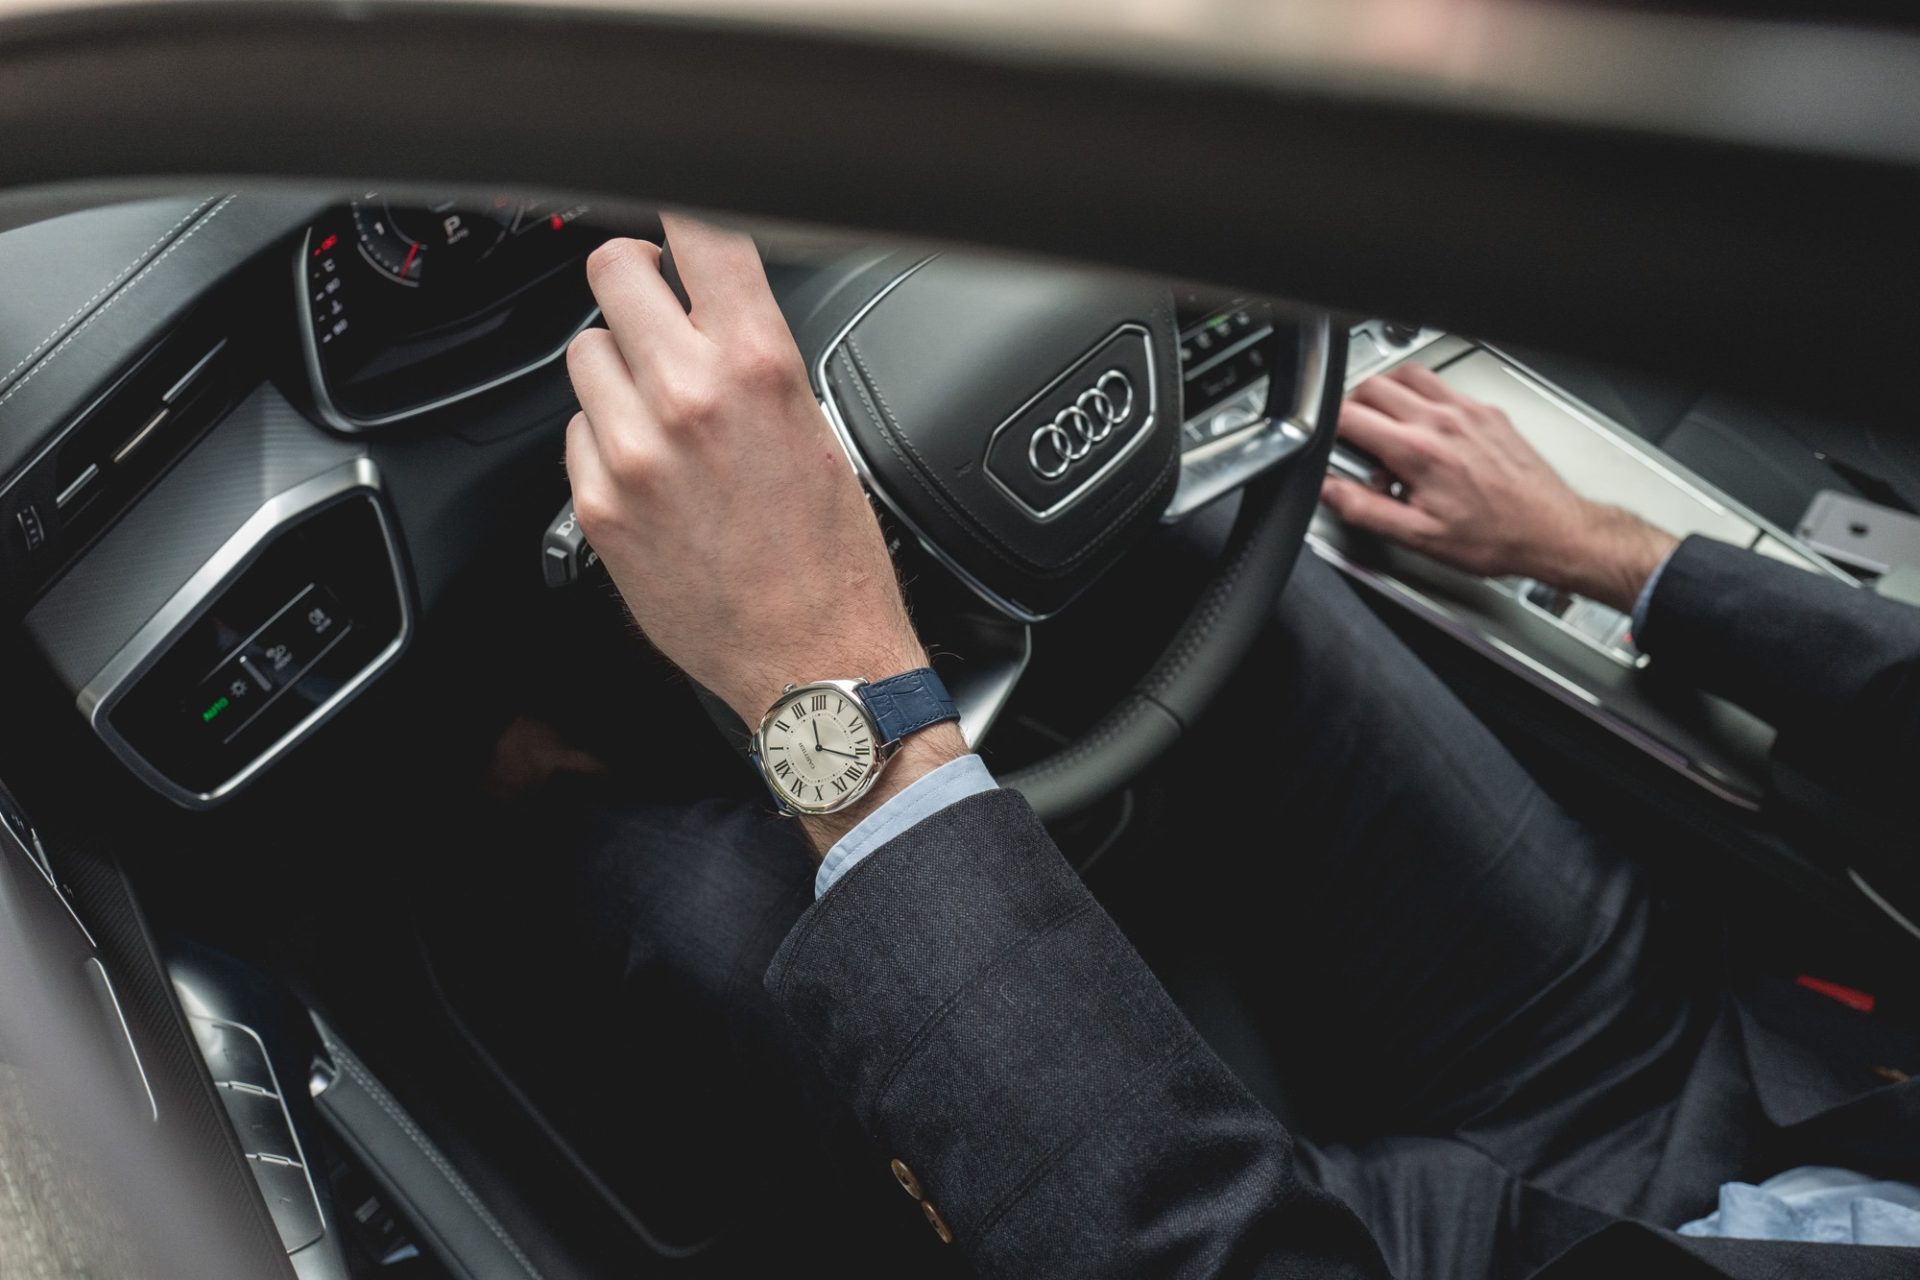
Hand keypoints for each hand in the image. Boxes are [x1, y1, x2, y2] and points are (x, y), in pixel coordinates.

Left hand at [564, 215, 963, 849]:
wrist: (814, 662)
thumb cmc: (834, 559)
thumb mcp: (817, 426)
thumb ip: (753, 353)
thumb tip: (707, 302)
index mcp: (756, 365)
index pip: (698, 233)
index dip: (680, 216)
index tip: (674, 220)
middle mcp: (686, 397)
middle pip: (613, 273)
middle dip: (634, 282)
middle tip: (652, 305)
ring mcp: (632, 451)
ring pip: (585, 352)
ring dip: (614, 365)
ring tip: (659, 410)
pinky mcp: (596, 504)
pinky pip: (576, 431)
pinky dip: (604, 438)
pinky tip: (649, 471)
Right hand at [1320, 364, 1676, 612]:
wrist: (1551, 530)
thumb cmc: (1495, 537)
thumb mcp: (1419, 537)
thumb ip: (1365, 509)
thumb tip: (1329, 490)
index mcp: (1420, 451)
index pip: (1352, 416)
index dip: (1328, 428)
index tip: (1329, 443)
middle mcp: (1444, 421)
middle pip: (1376, 386)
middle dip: (1353, 407)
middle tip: (1352, 436)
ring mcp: (1469, 410)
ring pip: (1409, 375)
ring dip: (1387, 394)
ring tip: (1385, 426)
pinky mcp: (1488, 411)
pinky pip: (1443, 386)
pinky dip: (1422, 399)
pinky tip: (1426, 430)